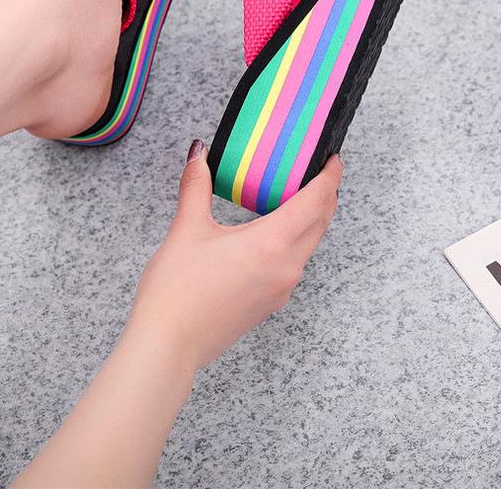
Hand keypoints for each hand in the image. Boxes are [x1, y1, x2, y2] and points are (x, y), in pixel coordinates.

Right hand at [125, 142, 342, 372]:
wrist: (168, 344)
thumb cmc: (177, 291)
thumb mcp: (187, 229)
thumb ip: (196, 187)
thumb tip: (199, 154)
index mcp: (271, 244)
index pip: (317, 202)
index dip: (330, 176)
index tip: (333, 159)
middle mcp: (286, 267)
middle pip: (320, 223)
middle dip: (324, 194)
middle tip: (314, 171)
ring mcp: (280, 288)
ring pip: (308, 244)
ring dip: (309, 219)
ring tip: (291, 197)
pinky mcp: (269, 302)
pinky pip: (293, 263)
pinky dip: (293, 241)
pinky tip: (269, 233)